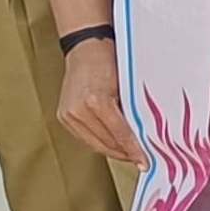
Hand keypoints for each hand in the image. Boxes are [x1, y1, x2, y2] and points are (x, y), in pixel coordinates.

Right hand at [57, 35, 142, 163]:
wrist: (86, 48)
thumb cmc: (108, 61)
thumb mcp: (127, 87)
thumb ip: (133, 112)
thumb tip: (145, 137)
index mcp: (96, 101)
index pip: (120, 134)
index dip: (134, 150)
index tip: (146, 161)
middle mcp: (78, 110)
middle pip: (107, 143)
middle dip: (125, 154)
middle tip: (141, 160)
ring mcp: (68, 114)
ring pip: (95, 145)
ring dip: (113, 151)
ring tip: (129, 155)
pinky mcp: (63, 117)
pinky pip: (85, 138)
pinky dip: (100, 143)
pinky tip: (113, 145)